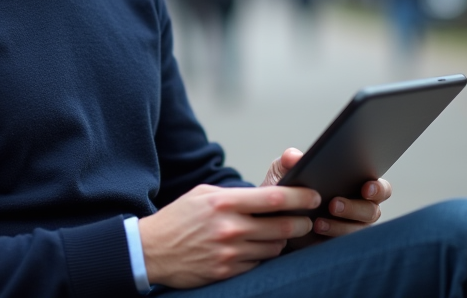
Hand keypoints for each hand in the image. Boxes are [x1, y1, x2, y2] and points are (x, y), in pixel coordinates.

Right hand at [137, 183, 318, 288]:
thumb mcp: (203, 195)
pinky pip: (259, 264)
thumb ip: (234, 195)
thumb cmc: (178, 218)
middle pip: (283, 225)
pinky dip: (264, 256)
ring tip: (282, 233)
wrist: (152, 251)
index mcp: (225, 203)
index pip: (273, 198)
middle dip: (302, 222)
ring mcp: (230, 252)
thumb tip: (264, 197)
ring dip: (283, 240)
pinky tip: (261, 249)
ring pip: (274, 247)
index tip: (313, 195)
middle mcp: (230, 228)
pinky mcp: (227, 271)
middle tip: (308, 220)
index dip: (300, 197)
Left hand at [262, 148, 392, 243]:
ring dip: (341, 225)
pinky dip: (332, 236)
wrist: (273, 220)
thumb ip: (289, 160)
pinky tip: (316, 229)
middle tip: (334, 204)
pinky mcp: (339, 245)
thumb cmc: (286, 190)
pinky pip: (344, 244)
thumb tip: (295, 157)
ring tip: (318, 221)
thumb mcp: (283, 172)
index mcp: (356, 185)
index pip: (380, 188)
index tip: (366, 188)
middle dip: (355, 207)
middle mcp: (360, 208)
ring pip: (359, 229)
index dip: (377, 188)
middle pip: (372, 210)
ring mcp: (352, 228)